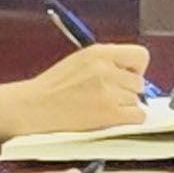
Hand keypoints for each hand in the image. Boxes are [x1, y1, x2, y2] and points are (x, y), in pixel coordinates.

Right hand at [0, 42, 156, 139]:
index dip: (136, 69)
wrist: (32, 108)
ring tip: (100, 108)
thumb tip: (134, 74)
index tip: (126, 77)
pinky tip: (109, 119)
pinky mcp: (109, 113)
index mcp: (99, 52)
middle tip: (106, 97)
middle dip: (127, 91)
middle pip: (139, 82)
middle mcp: (106, 69)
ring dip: (124, 107)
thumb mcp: (80, 61)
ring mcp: (108, 91)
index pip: (140, 55)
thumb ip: (107, 63)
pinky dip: (128, 120)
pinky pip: (138, 116)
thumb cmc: (52, 88)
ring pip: (137, 100)